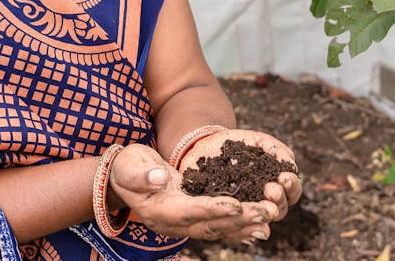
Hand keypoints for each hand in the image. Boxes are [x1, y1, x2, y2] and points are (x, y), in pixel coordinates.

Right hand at [106, 143, 274, 242]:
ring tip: (269, 220)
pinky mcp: (195, 217)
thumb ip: (141, 174)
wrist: (124, 178)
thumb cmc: (127, 168)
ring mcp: (185, 223)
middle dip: (240, 219)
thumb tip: (158, 177)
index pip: (190, 211)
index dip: (213, 209)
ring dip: (245, 225)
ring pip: (219, 228)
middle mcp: (174, 223)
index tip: (236, 205)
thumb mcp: (129, 166)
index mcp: (159, 211)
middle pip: (211, 224)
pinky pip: (220, 226)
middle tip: (266, 211)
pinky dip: (240, 226)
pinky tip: (260, 226)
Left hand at [177, 129, 301, 224]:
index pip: (291, 193)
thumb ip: (276, 149)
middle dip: (279, 200)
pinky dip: (238, 222)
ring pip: (259, 220)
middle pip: (280, 210)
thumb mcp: (258, 140)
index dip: (292, 187)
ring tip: (261, 199)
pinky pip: (232, 224)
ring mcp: (242, 209)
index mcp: (275, 186)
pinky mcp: (222, 213)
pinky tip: (238, 211)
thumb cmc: (236, 143)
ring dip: (263, 212)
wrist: (204, 144)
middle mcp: (261, 202)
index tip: (285, 176)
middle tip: (272, 189)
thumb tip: (291, 164)